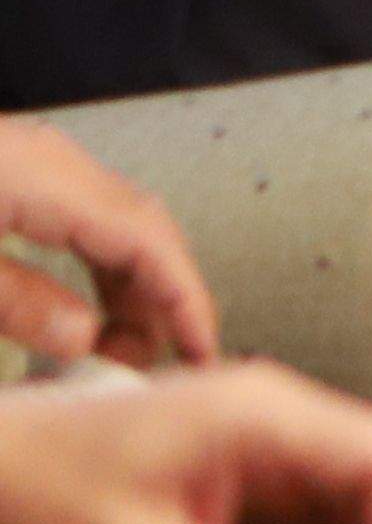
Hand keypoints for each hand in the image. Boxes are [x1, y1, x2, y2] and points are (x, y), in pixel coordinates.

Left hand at [0, 119, 217, 370]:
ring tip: (120, 345)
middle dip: (166, 300)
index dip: (185, 300)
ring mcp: (37, 163)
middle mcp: (51, 161)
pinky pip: (88, 220)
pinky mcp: (18, 172)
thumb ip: (17, 301)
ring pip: (120, 224)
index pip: (148, 239)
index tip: (201, 349)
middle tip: (157, 362)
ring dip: (135, 286)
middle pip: (145, 229)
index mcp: (41, 175)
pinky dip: (105, 266)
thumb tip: (81, 336)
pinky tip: (90, 303)